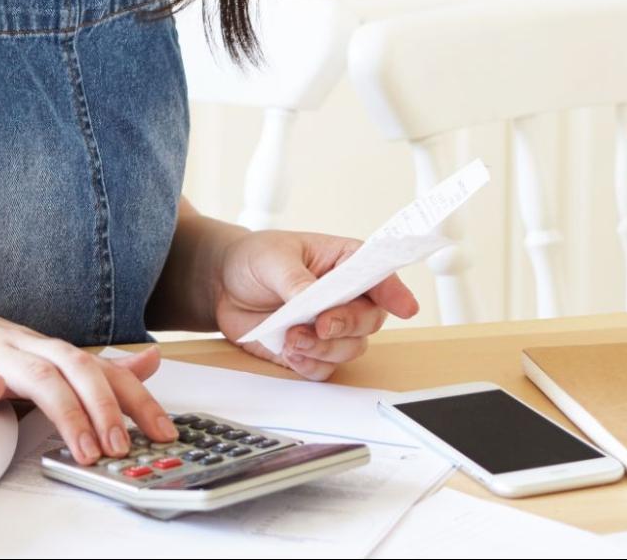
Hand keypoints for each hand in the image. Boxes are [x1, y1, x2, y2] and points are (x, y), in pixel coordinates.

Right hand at [0, 291, 173, 464]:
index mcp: (46, 350)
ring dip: (64, 412)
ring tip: (84, 448)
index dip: (136, 399)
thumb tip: (151, 363)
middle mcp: (24, 349)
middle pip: (75, 368)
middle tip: (124, 447)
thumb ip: (93, 363)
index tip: (164, 431)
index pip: (101, 369)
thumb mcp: (41, 351)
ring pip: (33, 378)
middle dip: (105, 408)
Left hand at [212, 230, 419, 380]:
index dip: (395, 291)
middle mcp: (344, 297)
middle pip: (370, 319)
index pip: (379, 275)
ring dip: (323, 348)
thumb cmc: (254, 259)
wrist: (221, 284)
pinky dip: (309, 364)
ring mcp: (329, 326)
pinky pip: (324, 368)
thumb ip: (297, 281)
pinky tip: (289, 352)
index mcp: (344, 262)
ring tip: (292, 337)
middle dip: (347, 325)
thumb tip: (314, 300)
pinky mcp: (310, 350)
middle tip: (321, 324)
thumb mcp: (273, 259)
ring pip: (350, 348)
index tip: (405, 307)